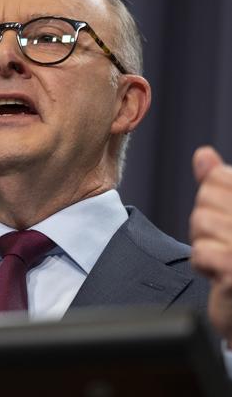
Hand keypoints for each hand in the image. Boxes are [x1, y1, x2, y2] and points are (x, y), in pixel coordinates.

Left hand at [190, 146, 231, 342]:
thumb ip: (222, 185)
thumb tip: (202, 155)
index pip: (219, 177)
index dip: (214, 200)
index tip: (230, 222)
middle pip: (206, 198)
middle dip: (207, 223)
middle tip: (228, 244)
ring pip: (201, 222)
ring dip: (206, 244)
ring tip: (228, 259)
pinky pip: (201, 252)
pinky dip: (206, 265)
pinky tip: (224, 275)